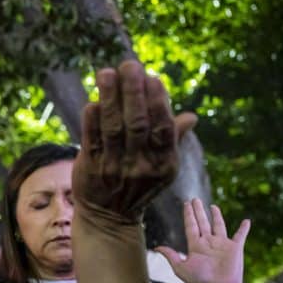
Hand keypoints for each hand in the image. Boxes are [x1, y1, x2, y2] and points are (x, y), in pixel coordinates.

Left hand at [73, 61, 196, 221]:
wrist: (109, 218)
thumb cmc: (138, 183)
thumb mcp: (161, 167)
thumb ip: (172, 139)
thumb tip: (191, 116)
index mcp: (164, 163)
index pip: (163, 129)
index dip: (158, 103)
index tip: (153, 78)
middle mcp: (141, 166)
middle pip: (137, 124)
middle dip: (132, 92)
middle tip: (129, 64)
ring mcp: (114, 168)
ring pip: (112, 128)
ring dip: (109, 98)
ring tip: (106, 73)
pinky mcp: (90, 169)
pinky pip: (91, 141)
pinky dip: (91, 121)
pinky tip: (93, 101)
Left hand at [155, 199, 249, 282]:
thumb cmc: (199, 281)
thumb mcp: (181, 268)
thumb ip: (170, 256)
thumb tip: (156, 247)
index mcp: (195, 245)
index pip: (191, 226)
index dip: (188, 215)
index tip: (186, 204)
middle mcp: (208, 243)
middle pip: (202, 222)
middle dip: (198, 211)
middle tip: (195, 199)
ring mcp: (222, 245)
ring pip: (218, 226)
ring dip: (216, 216)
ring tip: (213, 206)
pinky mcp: (235, 248)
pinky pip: (240, 236)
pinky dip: (244, 228)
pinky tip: (246, 221)